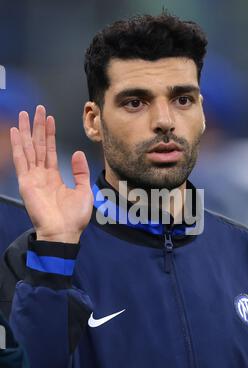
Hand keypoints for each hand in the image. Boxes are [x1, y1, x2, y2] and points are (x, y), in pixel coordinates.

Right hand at [10, 105, 93, 242]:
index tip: (50, 119)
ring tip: (25, 114)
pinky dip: (18, 145)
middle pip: (38, 145)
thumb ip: (80, 171)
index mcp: (54, 177)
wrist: (64, 232)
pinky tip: (16, 132)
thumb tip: (78, 153)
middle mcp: (42, 175)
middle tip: (37, 109)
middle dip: (38, 127)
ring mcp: (32, 178)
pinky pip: (21, 160)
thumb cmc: (74, 217)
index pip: (50, 150)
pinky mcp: (26, 182)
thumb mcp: (83, 190)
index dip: (50, 134)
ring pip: (29, 149)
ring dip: (27, 131)